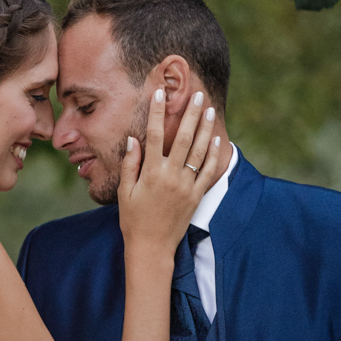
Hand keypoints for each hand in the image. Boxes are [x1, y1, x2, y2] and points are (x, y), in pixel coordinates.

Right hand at [118, 89, 222, 258]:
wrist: (152, 247)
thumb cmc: (133, 219)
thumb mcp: (124, 192)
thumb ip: (130, 164)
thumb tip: (133, 139)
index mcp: (151, 173)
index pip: (153, 135)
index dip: (156, 112)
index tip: (159, 93)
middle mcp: (171, 176)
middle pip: (182, 138)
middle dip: (189, 114)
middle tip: (195, 94)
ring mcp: (186, 186)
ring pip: (199, 151)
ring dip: (204, 128)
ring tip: (207, 109)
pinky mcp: (197, 196)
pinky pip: (208, 171)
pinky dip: (213, 154)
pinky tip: (215, 139)